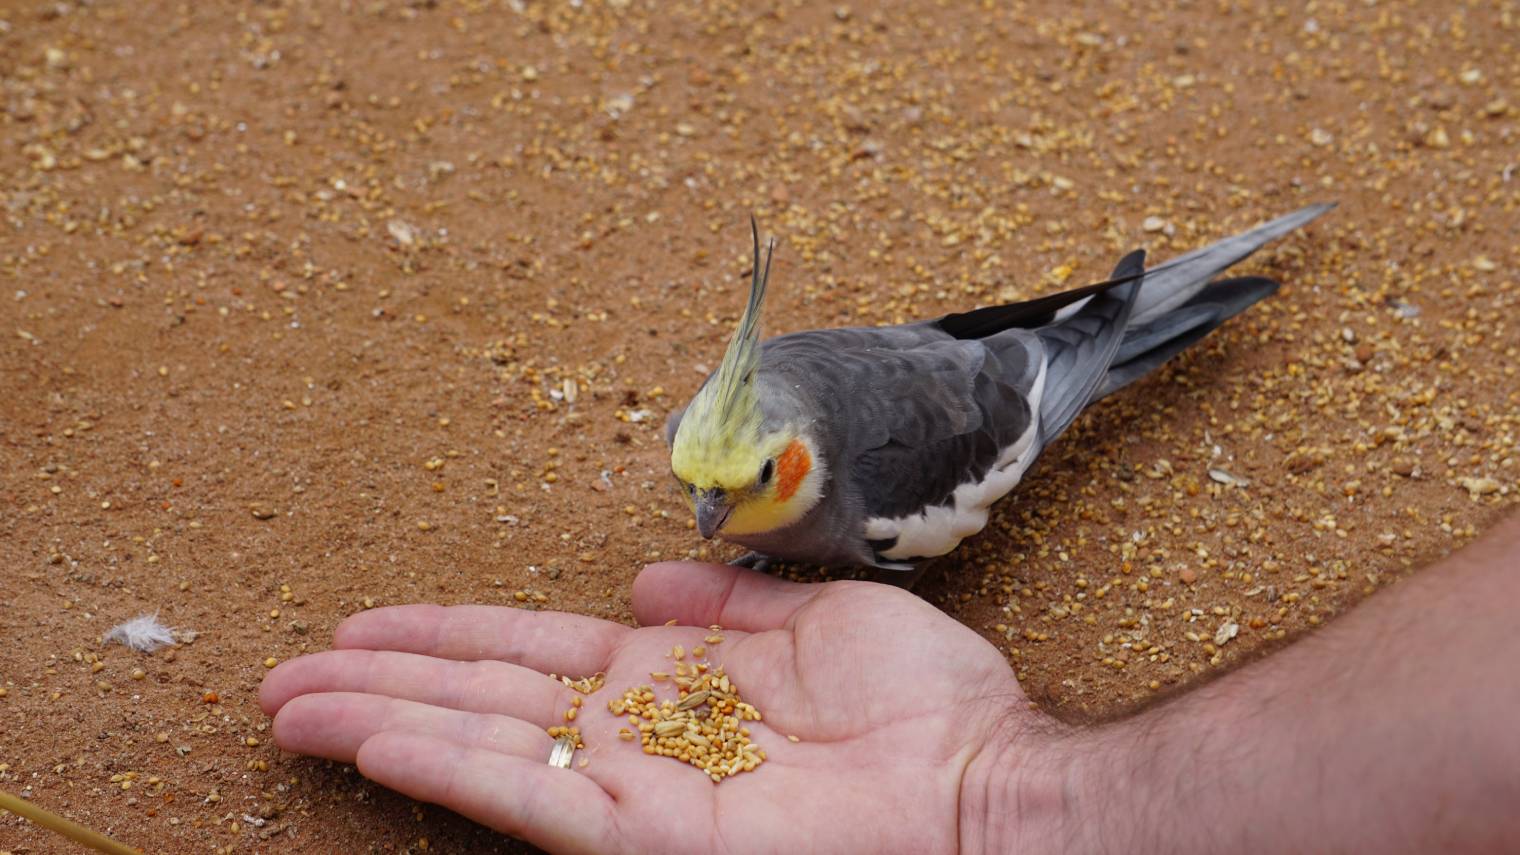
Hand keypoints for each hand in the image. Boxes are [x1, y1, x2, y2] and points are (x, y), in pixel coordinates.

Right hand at [259, 563, 1037, 853]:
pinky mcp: (646, 837)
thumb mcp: (817, 620)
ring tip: (293, 703)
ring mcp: (634, 789)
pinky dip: (450, 770)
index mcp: (672, 682)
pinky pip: (530, 798)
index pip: (530, 654)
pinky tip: (379, 739)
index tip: (368, 625)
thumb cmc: (925, 707)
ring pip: (482, 746)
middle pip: (481, 700)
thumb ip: (726, 600)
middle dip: (382, 683)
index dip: (446, 637)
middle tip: (284, 674)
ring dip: (383, 721)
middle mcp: (636, 737)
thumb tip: (643, 577)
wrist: (987, 787)